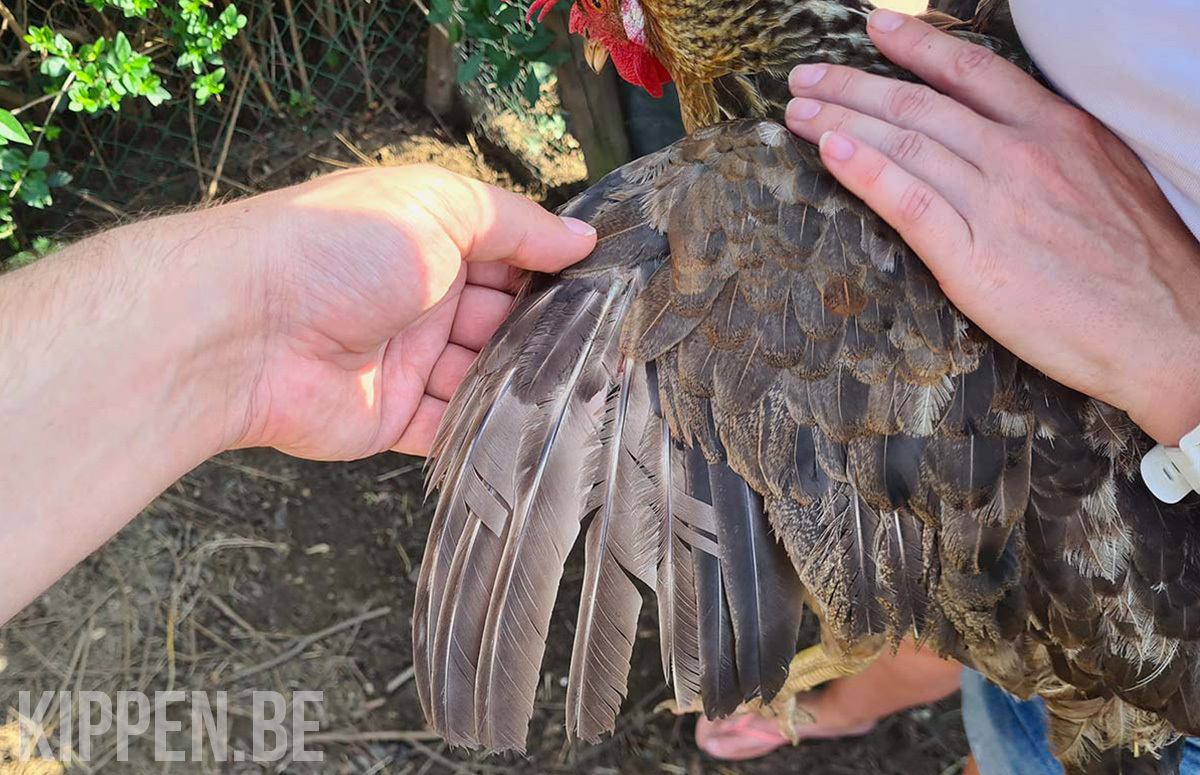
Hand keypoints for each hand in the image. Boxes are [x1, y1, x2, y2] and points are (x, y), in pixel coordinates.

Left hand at [228, 165, 595, 458]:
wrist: (246, 329)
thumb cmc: (336, 249)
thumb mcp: (438, 206)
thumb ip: (515, 223)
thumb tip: (581, 236)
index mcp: (430, 240)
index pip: (510, 256)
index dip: (555, 270)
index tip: (612, 287)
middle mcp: (421, 299)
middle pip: (504, 320)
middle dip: (550, 332)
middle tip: (614, 345)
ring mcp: (406, 361)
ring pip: (485, 377)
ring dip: (526, 383)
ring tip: (588, 391)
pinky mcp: (391, 418)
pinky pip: (450, 428)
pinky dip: (488, 431)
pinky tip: (538, 430)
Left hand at [784, 9, 1199, 444]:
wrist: (1169, 330)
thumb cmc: (1139, 263)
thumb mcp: (1104, 176)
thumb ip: (1050, 147)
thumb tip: (999, 133)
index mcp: (1057, 130)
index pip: (970, 71)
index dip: (913, 46)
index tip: (871, 30)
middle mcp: (1022, 155)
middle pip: (919, 104)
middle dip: (852, 85)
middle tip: (805, 79)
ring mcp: (997, 204)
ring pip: (904, 145)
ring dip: (840, 122)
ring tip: (797, 113)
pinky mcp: (976, 260)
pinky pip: (910, 202)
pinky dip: (866, 171)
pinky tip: (830, 151)